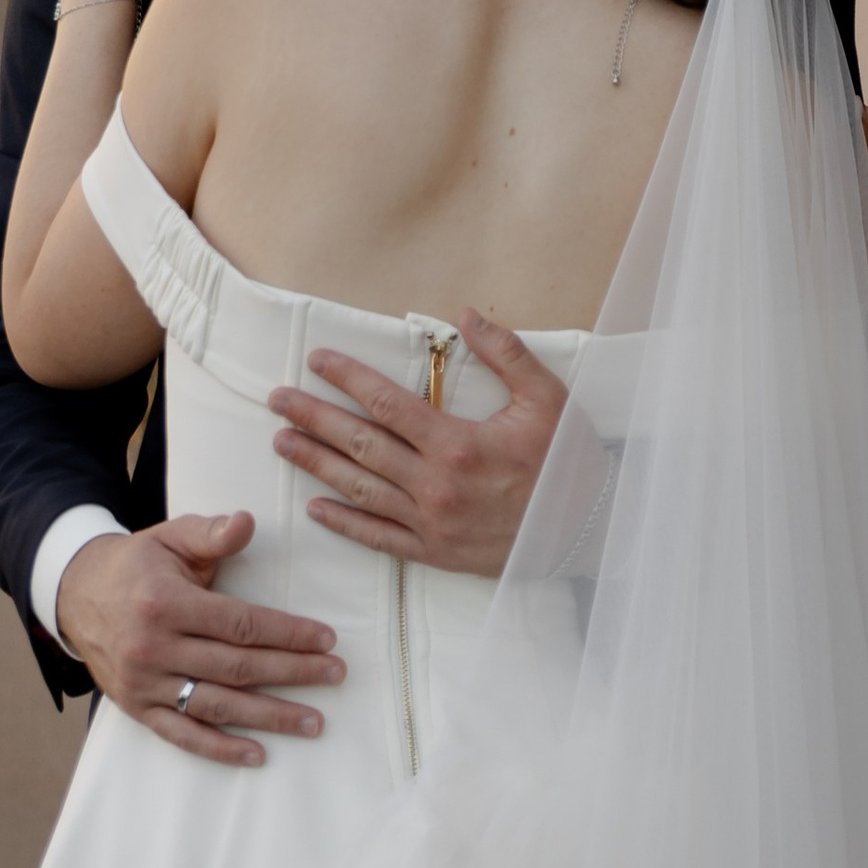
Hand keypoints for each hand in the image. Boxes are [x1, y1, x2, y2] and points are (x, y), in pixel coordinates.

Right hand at [54, 511, 344, 768]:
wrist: (76, 594)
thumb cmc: (138, 564)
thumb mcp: (171, 537)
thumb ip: (211, 533)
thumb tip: (246, 522)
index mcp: (165, 603)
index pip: (240, 625)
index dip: (287, 633)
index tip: (326, 639)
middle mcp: (154, 648)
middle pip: (237, 667)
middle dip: (293, 672)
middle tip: (335, 675)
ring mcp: (144, 683)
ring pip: (217, 705)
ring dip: (270, 716)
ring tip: (314, 721)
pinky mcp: (136, 708)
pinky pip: (183, 734)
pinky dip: (221, 748)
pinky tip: (258, 754)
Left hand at [269, 311, 567, 575]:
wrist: (590, 531)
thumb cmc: (569, 461)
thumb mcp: (547, 398)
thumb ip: (507, 353)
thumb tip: (467, 314)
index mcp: (457, 443)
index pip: (387, 402)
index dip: (348, 377)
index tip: (317, 359)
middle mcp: (435, 484)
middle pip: (360, 444)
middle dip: (314, 418)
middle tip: (278, 399)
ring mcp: (431, 523)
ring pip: (360, 489)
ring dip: (316, 464)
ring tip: (282, 442)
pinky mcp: (435, 553)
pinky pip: (379, 538)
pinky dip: (344, 523)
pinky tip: (316, 507)